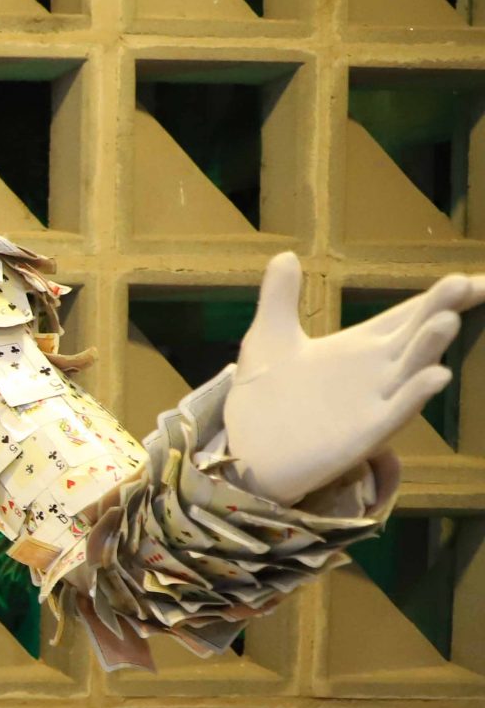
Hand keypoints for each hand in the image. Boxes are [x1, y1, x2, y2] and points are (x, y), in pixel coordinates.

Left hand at [224, 252, 484, 504]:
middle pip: (416, 335)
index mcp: (360, 347)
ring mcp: (373, 403)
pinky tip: (436, 376)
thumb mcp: (268, 339)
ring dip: (428, 348)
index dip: (440, 297)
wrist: (245, 454)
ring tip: (446, 321)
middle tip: (467, 283)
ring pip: (411, 371)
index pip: (408, 315)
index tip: (473, 278)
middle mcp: (376, 372)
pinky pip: (395, 413)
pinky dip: (414, 395)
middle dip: (441, 310)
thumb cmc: (264, 399)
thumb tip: (286, 254)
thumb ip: (279, 298)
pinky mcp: (363, 435)